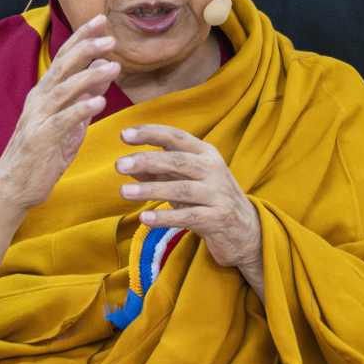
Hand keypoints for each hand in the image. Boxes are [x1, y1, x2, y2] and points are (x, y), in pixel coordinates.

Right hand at [0, 14, 120, 211]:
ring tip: (114, 66)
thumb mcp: (68, 122)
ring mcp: (38, 118)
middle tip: (110, 36)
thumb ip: (84, 97)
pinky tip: (98, 102)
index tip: (101, 20)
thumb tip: (102, 71)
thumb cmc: (41, 154)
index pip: (64, 58)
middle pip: (62, 66)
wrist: (13, 187)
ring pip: (64, 90)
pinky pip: (63, 121)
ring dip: (89, 76)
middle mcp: (39, 100)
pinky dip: (80, 109)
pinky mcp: (42, 139)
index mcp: (44, 93)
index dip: (81, 38)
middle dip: (86, 49)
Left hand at [115, 125, 261, 274]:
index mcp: (205, 153)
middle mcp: (213, 169)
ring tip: (124, 192)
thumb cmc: (206, 198)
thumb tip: (128, 165)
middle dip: (147, 160)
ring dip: (151, 190)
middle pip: (177, 161)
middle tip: (118, 165)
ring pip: (181, 189)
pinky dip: (165, 218)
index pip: (176, 136)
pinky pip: (189, 216)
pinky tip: (144, 219)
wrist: (245, 230)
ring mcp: (218, 194)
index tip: (124, 134)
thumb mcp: (183, 180)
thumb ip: (158, 171)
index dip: (150, 133)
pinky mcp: (218, 218)